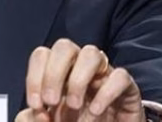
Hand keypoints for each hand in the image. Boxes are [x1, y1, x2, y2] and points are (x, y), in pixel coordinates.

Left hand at [15, 39, 145, 121]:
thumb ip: (35, 118)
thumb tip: (38, 112)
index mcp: (59, 71)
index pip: (42, 55)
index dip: (34, 77)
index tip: (36, 105)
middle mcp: (80, 67)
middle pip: (64, 47)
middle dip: (53, 73)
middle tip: (51, 101)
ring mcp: (104, 74)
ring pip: (91, 53)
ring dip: (78, 79)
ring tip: (74, 105)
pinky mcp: (127, 88)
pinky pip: (120, 76)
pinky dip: (106, 92)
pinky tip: (95, 111)